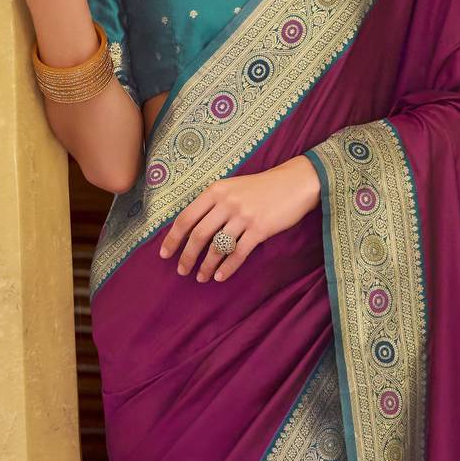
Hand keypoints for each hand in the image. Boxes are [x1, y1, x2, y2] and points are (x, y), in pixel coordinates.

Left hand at [158, 155, 320, 282]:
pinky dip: (227, 268)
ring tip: (201, 278)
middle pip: (199, 235)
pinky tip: (221, 277)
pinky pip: (239, 253)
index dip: (173, 238)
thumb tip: (192, 229)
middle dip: (187, 257)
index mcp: (216, 190)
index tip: (165, 255)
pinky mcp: (260, 229)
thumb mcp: (233, 187)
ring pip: (217, 247)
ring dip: (206, 266)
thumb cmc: (261, 187)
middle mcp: (227, 202)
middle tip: (182, 271)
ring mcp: (244, 216)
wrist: (294, 183)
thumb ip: (213, 203)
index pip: (186, 218)